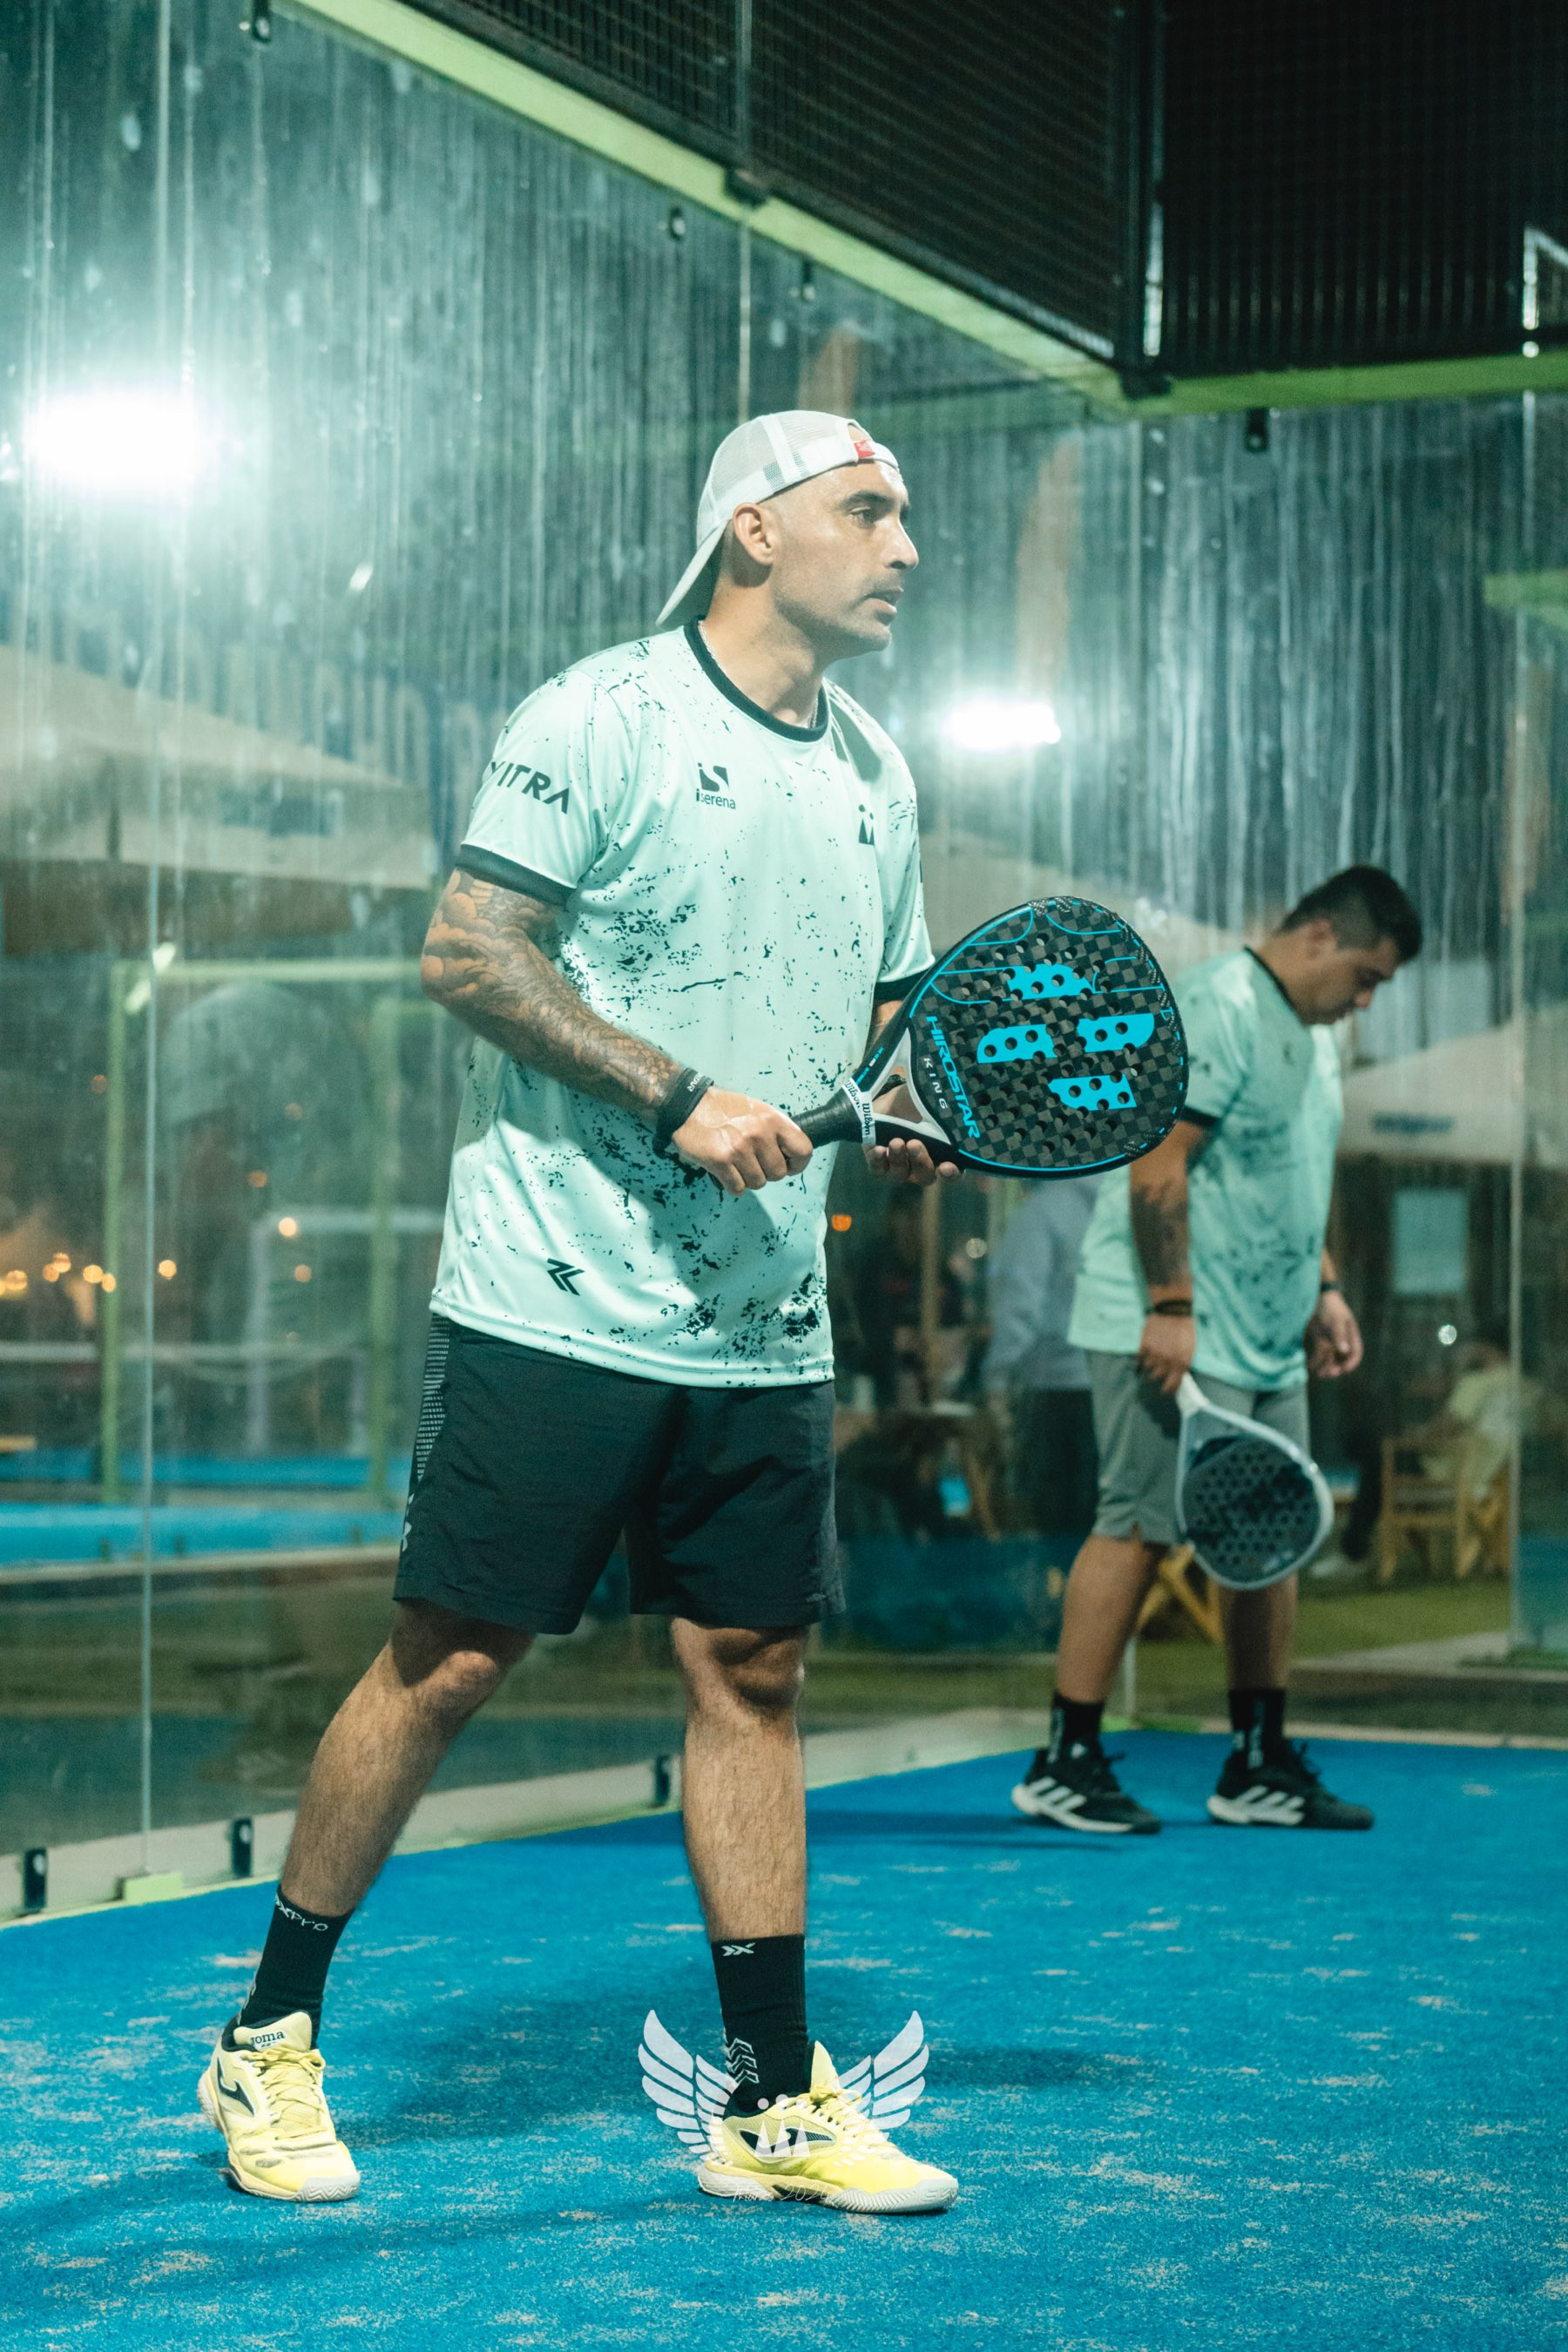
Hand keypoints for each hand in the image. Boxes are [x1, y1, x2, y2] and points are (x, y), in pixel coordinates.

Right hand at [671, 1087, 812, 1196]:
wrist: (687, 1106)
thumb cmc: (722, 1108)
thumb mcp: (756, 1109)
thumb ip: (774, 1130)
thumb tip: (789, 1154)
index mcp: (772, 1119)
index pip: (803, 1150)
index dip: (797, 1164)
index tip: (788, 1166)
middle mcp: (759, 1134)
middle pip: (778, 1173)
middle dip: (767, 1172)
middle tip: (752, 1162)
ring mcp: (740, 1149)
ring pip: (758, 1183)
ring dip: (748, 1179)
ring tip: (736, 1164)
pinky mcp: (721, 1162)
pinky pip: (738, 1188)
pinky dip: (732, 1185)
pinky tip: (726, 1171)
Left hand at [863, 1084, 960, 1186]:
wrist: (891, 1101)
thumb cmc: (918, 1104)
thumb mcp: (932, 1105)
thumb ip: (942, 1112)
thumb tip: (949, 1109)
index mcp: (942, 1155)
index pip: (951, 1172)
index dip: (950, 1174)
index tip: (946, 1167)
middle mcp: (922, 1166)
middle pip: (925, 1176)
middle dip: (920, 1161)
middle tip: (915, 1144)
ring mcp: (900, 1167)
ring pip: (900, 1174)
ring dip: (899, 1160)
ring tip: (897, 1141)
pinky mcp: (879, 1162)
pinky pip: (878, 1169)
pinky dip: (878, 1161)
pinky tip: (879, 1149)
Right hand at [1137, 1310, 1194, 1396]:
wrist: (1173, 1312)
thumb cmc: (1185, 1331)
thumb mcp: (1190, 1350)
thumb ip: (1183, 1365)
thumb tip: (1176, 1377)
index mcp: (1180, 1363)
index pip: (1171, 1386)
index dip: (1168, 1390)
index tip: (1165, 1390)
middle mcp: (1166, 1362)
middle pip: (1156, 1378)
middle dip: (1158, 1376)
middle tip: (1159, 1371)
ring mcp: (1153, 1354)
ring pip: (1147, 1369)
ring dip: (1150, 1366)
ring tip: (1153, 1360)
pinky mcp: (1144, 1346)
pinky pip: (1139, 1359)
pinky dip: (1142, 1359)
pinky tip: (1146, 1355)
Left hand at [1307, 1288, 1361, 1376]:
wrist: (1317, 1297)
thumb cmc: (1330, 1307)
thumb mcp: (1336, 1321)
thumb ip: (1339, 1335)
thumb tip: (1344, 1351)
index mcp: (1351, 1337)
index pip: (1355, 1355)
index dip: (1350, 1364)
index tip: (1342, 1370)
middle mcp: (1342, 1342)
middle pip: (1342, 1360)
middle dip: (1336, 1368)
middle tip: (1327, 1373)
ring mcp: (1331, 1342)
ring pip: (1330, 1360)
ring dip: (1326, 1368)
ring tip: (1319, 1374)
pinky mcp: (1320, 1341)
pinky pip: (1319, 1355)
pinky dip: (1315, 1361)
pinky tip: (1309, 1366)